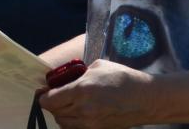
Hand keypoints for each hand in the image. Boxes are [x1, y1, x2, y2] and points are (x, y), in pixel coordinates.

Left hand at [38, 59, 153, 128]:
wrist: (145, 98)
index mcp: (81, 90)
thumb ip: (79, 74)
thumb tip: (68, 79)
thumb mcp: (97, 67)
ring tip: (67, 104)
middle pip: (54, 112)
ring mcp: (90, 123)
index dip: (43, 95)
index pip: (49, 100)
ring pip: (63, 123)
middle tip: (56, 95)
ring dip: (61, 114)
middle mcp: (83, 110)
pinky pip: (76, 128)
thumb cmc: (123, 78)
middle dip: (52, 104)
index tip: (44, 91)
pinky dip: (72, 122)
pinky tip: (78, 113)